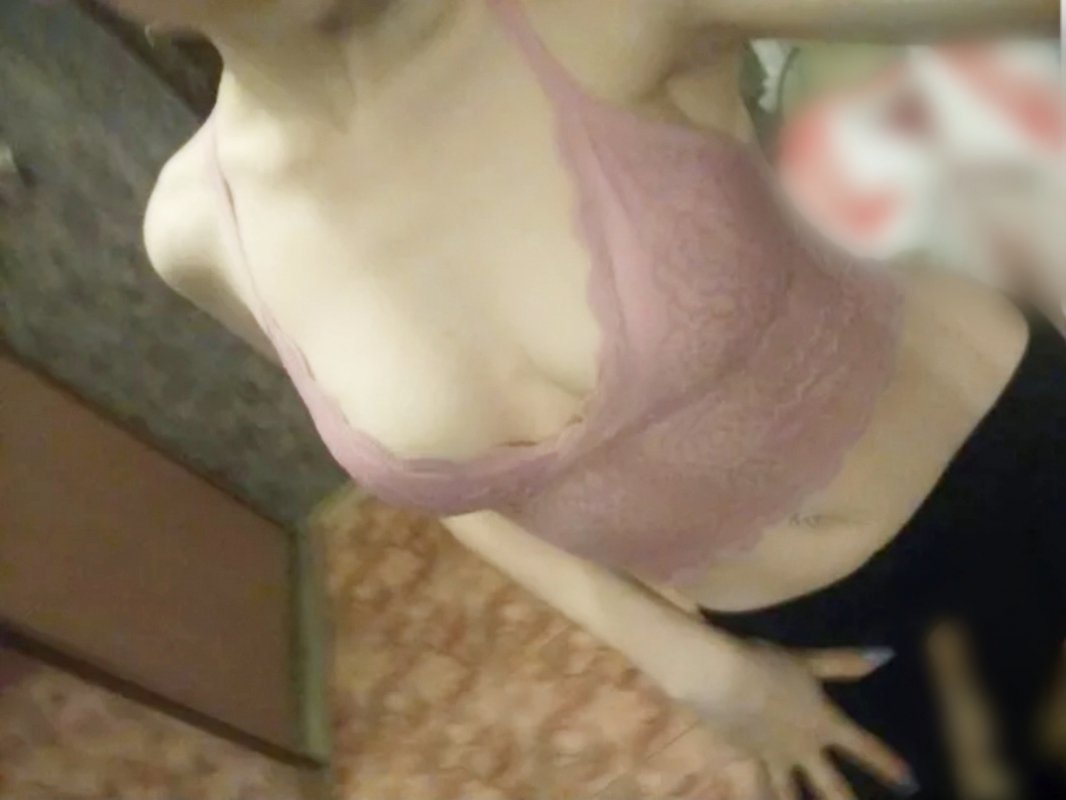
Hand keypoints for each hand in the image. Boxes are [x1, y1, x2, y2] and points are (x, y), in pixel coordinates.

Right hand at [686, 641, 916, 799]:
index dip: (887, 764)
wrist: (723, 679)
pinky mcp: (747, 756)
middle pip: (831, 785)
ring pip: (792, 794)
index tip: (910, 782)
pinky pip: (758, 786)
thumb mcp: (807, 661)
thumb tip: (884, 655)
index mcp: (822, 722)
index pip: (863, 747)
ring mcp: (774, 756)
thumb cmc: (768, 665)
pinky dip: (762, 797)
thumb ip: (842, 663)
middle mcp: (802, 747)